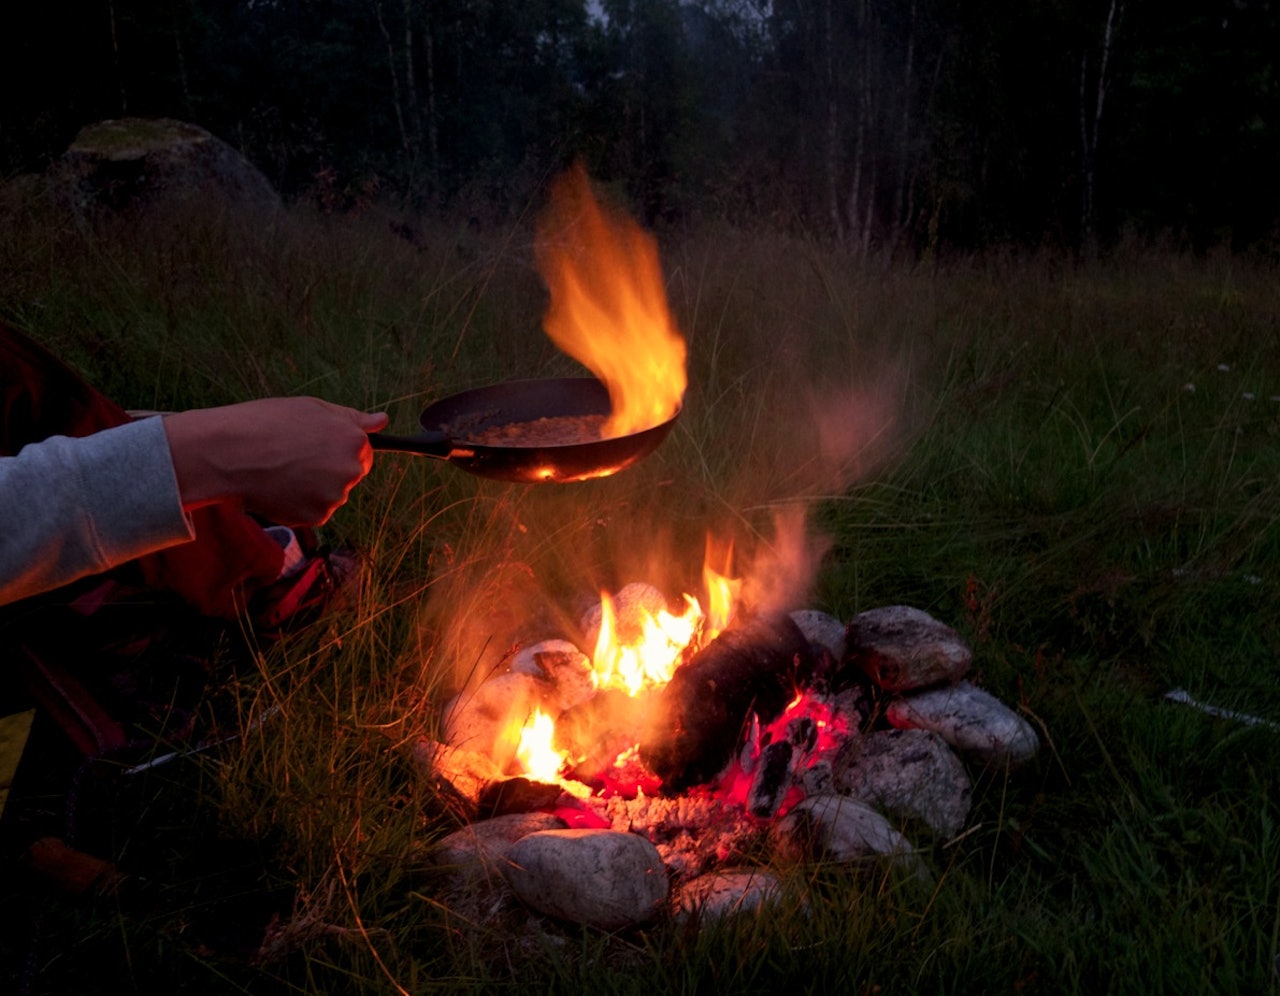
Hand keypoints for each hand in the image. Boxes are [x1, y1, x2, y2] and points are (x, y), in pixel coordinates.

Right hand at [163, 398, 388, 525]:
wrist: (228, 453)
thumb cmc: (266, 423)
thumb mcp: (312, 409)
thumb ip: (351, 419)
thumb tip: (382, 421)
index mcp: (354, 441)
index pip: (363, 453)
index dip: (337, 450)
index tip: (315, 448)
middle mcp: (351, 471)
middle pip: (348, 476)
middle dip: (328, 471)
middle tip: (293, 459)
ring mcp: (335, 497)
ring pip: (330, 495)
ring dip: (312, 489)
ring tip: (281, 471)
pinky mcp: (316, 517)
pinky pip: (314, 512)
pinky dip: (298, 505)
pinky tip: (278, 488)